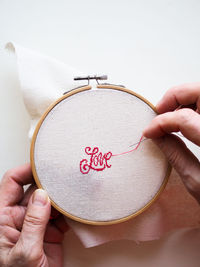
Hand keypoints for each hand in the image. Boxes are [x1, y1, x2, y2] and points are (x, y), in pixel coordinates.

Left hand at [0, 163, 68, 266]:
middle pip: (35, 189)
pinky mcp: (50, 231)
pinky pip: (61, 215)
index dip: (26, 170)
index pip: (12, 182)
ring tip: (74, 191)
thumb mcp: (24, 253)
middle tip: (65, 176)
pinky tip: (77, 209)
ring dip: (62, 197)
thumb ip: (32, 223)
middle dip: (50, 183)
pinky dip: (70, 211)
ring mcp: (36, 223)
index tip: (43, 165)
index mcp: (3, 217)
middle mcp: (19, 216)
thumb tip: (42, 195)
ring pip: (50, 201)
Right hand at [143, 83, 199, 203]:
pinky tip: (186, 119)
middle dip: (175, 97)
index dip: (161, 122)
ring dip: (185, 100)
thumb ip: (176, 155)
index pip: (184, 118)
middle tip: (160, 111)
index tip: (149, 131)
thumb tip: (157, 135)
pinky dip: (194, 107)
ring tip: (171, 116)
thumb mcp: (197, 183)